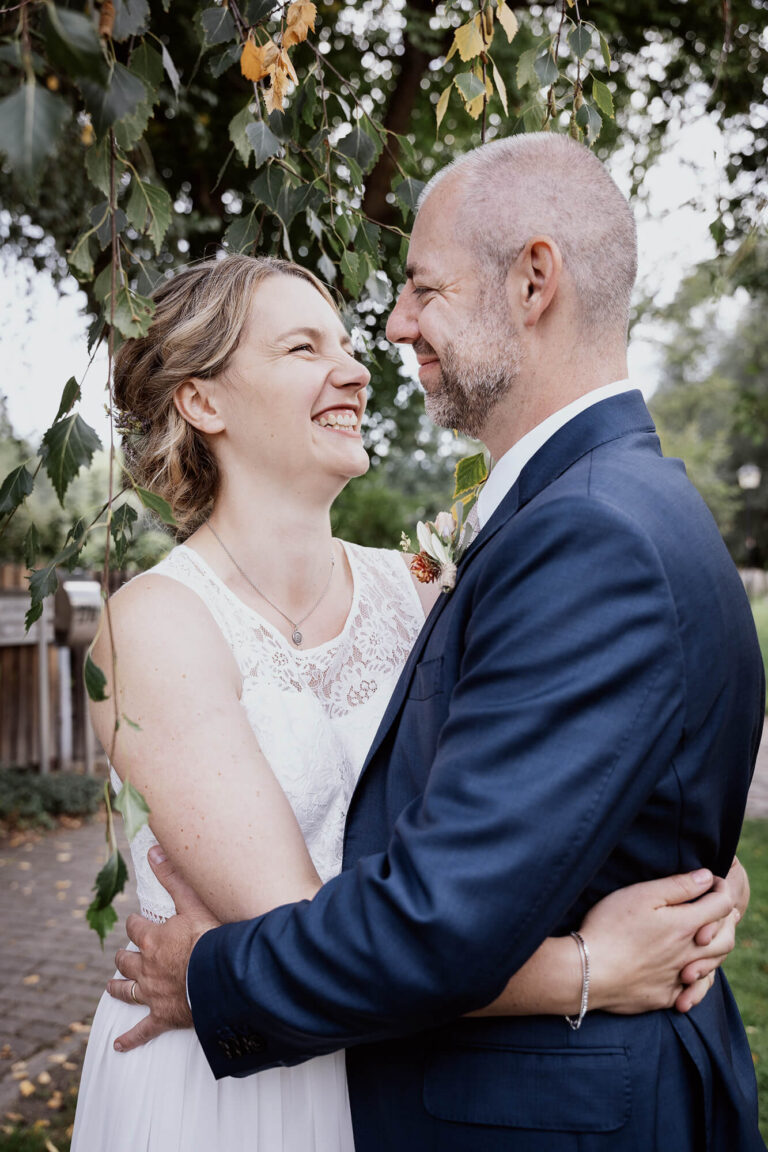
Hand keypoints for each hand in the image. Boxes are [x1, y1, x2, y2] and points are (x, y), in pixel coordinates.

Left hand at [107, 846, 220, 1051]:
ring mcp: (153, 993)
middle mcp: (147, 966)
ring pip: (129, 990)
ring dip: (119, 987)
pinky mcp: (163, 1016)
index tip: (137, 921)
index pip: (136, 927)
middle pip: (127, 960)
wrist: (220, 977)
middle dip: (124, 956)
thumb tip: (153, 850)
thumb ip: (173, 876)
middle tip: (123, 955)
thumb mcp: (192, 901)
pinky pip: (143, 1030)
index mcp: (152, 939)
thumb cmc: (208, 937)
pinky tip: (119, 1046)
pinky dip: (131, 1038)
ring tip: (111, 987)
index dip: (136, 923)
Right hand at [580, 868, 737, 1016]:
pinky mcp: (664, 997)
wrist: (587, 972)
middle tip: (712, 910)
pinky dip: (696, 981)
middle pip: (726, 939)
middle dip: (726, 922)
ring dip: (714, 950)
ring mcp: (678, 979)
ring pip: (713, 967)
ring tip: (702, 938)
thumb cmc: (610, 927)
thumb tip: (706, 877)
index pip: (723, 904)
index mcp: (685, 925)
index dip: (719, 888)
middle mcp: (689, 954)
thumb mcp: (642, 895)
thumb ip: (678, 886)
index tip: (706, 881)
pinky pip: (693, 991)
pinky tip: (685, 972)